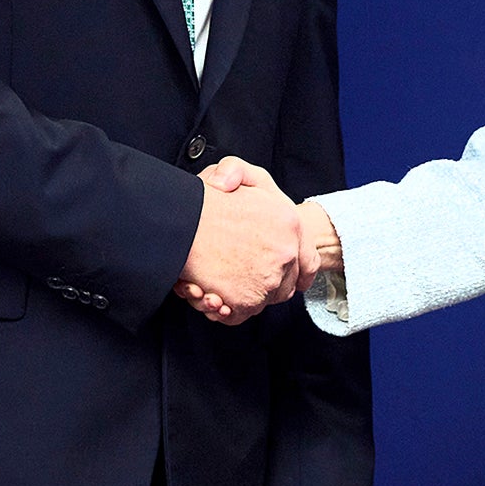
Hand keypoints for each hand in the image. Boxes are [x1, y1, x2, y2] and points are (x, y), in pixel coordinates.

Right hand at [176, 158, 307, 325]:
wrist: (177, 220)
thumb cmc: (204, 197)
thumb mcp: (234, 171)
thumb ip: (246, 177)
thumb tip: (244, 198)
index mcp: (291, 224)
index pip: (307, 260)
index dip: (296, 270)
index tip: (284, 274)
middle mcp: (286, 254)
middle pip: (284, 286)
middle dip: (262, 285)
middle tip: (234, 276)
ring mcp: (268, 280)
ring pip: (260, 301)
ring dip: (235, 297)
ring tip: (205, 285)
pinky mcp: (245, 301)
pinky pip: (238, 314)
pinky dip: (220, 310)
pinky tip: (201, 292)